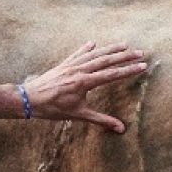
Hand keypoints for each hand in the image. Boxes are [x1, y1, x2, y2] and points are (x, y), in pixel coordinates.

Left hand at [21, 41, 148, 131]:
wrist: (29, 100)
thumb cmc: (53, 108)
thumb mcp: (79, 115)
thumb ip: (101, 120)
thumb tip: (121, 128)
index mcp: (84, 82)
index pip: (112, 74)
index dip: (128, 70)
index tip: (142, 66)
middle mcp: (79, 70)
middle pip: (106, 60)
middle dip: (124, 56)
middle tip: (140, 52)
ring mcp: (71, 65)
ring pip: (94, 54)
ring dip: (110, 49)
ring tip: (124, 44)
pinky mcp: (63, 65)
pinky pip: (77, 54)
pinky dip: (86, 49)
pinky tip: (93, 43)